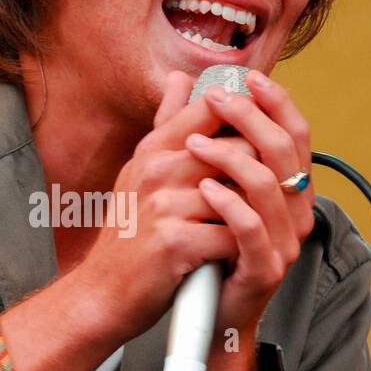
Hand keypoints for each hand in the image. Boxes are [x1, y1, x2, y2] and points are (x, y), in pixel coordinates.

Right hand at [76, 71, 256, 342]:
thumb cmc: (128, 234)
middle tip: (268, 194)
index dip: (247, 120)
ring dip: (255, 212)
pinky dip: (242, 247)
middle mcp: (158, 169)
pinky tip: (237, 254)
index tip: (259, 144)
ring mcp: (165, 205)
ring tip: (255, 226)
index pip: (214, 108)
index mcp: (155, 148)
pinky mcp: (175, 242)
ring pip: (242, 190)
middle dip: (261, 171)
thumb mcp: (140, 169)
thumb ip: (167, 124)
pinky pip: (233, 234)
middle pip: (238, 146)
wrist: (102, 293)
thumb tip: (181, 77)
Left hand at [182, 68, 316, 345]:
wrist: (202, 312)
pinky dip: (228, 204)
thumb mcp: (200, 183)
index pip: (295, 136)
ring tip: (195, 143)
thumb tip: (188, 80)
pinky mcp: (265, 270)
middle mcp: (296, 213)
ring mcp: (284, 243)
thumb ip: (196, 132)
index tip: (250, 77)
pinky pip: (252, 230)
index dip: (279, 104)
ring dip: (232, 157)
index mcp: (288, 190)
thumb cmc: (205, 246)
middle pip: (286, 153)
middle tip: (220, 99)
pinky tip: (203, 187)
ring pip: (270, 188)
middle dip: (253, 120)